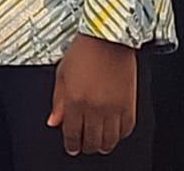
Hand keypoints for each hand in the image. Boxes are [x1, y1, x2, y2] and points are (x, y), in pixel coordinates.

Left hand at [48, 34, 136, 155]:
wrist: (109, 37)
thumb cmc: (84, 50)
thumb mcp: (62, 73)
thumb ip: (58, 101)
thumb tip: (54, 121)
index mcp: (75, 100)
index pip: (72, 134)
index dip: (71, 144)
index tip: (72, 147)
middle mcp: (95, 107)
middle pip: (92, 141)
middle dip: (86, 146)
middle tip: (85, 145)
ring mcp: (114, 107)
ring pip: (110, 140)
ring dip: (103, 145)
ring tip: (99, 142)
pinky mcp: (130, 104)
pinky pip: (126, 129)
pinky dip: (120, 134)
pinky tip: (114, 131)